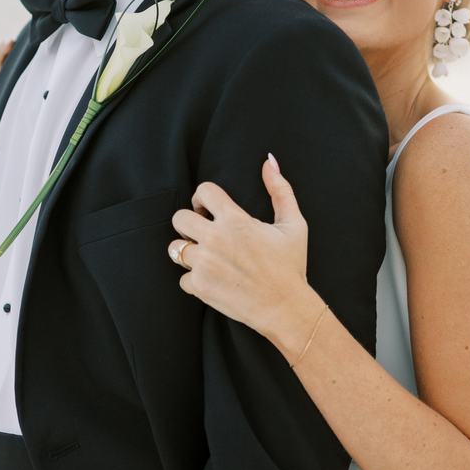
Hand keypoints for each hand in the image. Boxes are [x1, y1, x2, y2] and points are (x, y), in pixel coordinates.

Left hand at [169, 156, 321, 346]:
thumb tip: (269, 161)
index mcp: (235, 220)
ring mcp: (205, 264)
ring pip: (175, 248)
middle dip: (189, 223)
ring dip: (188, 252)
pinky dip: (194, 280)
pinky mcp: (200, 287)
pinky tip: (213, 280)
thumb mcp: (294, 224)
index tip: (208, 208)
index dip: (203, 197)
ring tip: (207, 257)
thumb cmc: (291, 265)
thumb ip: (280, 190)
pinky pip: (182, 278)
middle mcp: (215, 239)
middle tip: (203, 232)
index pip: (203, 191)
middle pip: (178, 218)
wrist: (286, 308)